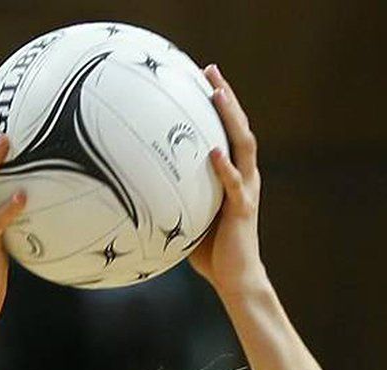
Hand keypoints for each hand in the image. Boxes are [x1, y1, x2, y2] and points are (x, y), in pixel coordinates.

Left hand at [187, 65, 265, 298]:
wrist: (237, 281)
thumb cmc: (212, 255)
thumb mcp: (189, 218)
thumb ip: (176, 199)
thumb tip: (139, 191)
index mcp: (235, 178)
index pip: (229, 133)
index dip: (219, 106)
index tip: (203, 79)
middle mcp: (245, 179)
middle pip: (240, 128)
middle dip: (226, 97)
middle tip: (210, 70)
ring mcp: (247, 192)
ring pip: (243, 146)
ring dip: (231, 118)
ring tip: (217, 95)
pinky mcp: (243, 211)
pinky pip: (234, 185)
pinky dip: (224, 168)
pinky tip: (213, 152)